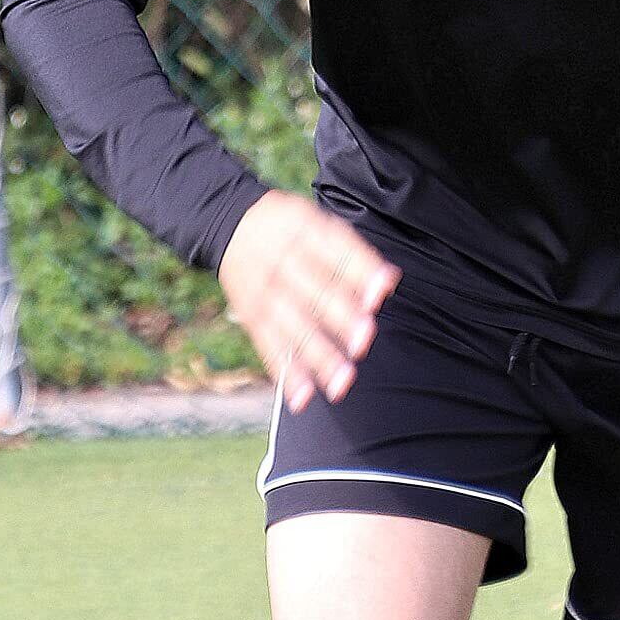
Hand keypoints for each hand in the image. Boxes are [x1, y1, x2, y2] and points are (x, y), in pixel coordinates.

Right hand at [218, 190, 400, 411]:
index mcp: (304, 235)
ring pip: (293, 328)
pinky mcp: (252, 316)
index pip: (336, 256)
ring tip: (343, 382)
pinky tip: (303, 397)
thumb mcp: (321, 222)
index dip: (359, 276)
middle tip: (364, 340)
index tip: (381, 295)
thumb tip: (390, 281)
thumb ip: (355, 252)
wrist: (229, 223)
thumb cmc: (291, 227)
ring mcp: (264, 293)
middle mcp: (282, 265)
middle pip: (313, 294)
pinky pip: (269, 346)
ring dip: (318, 357)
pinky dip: (286, 372)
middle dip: (339, 319)